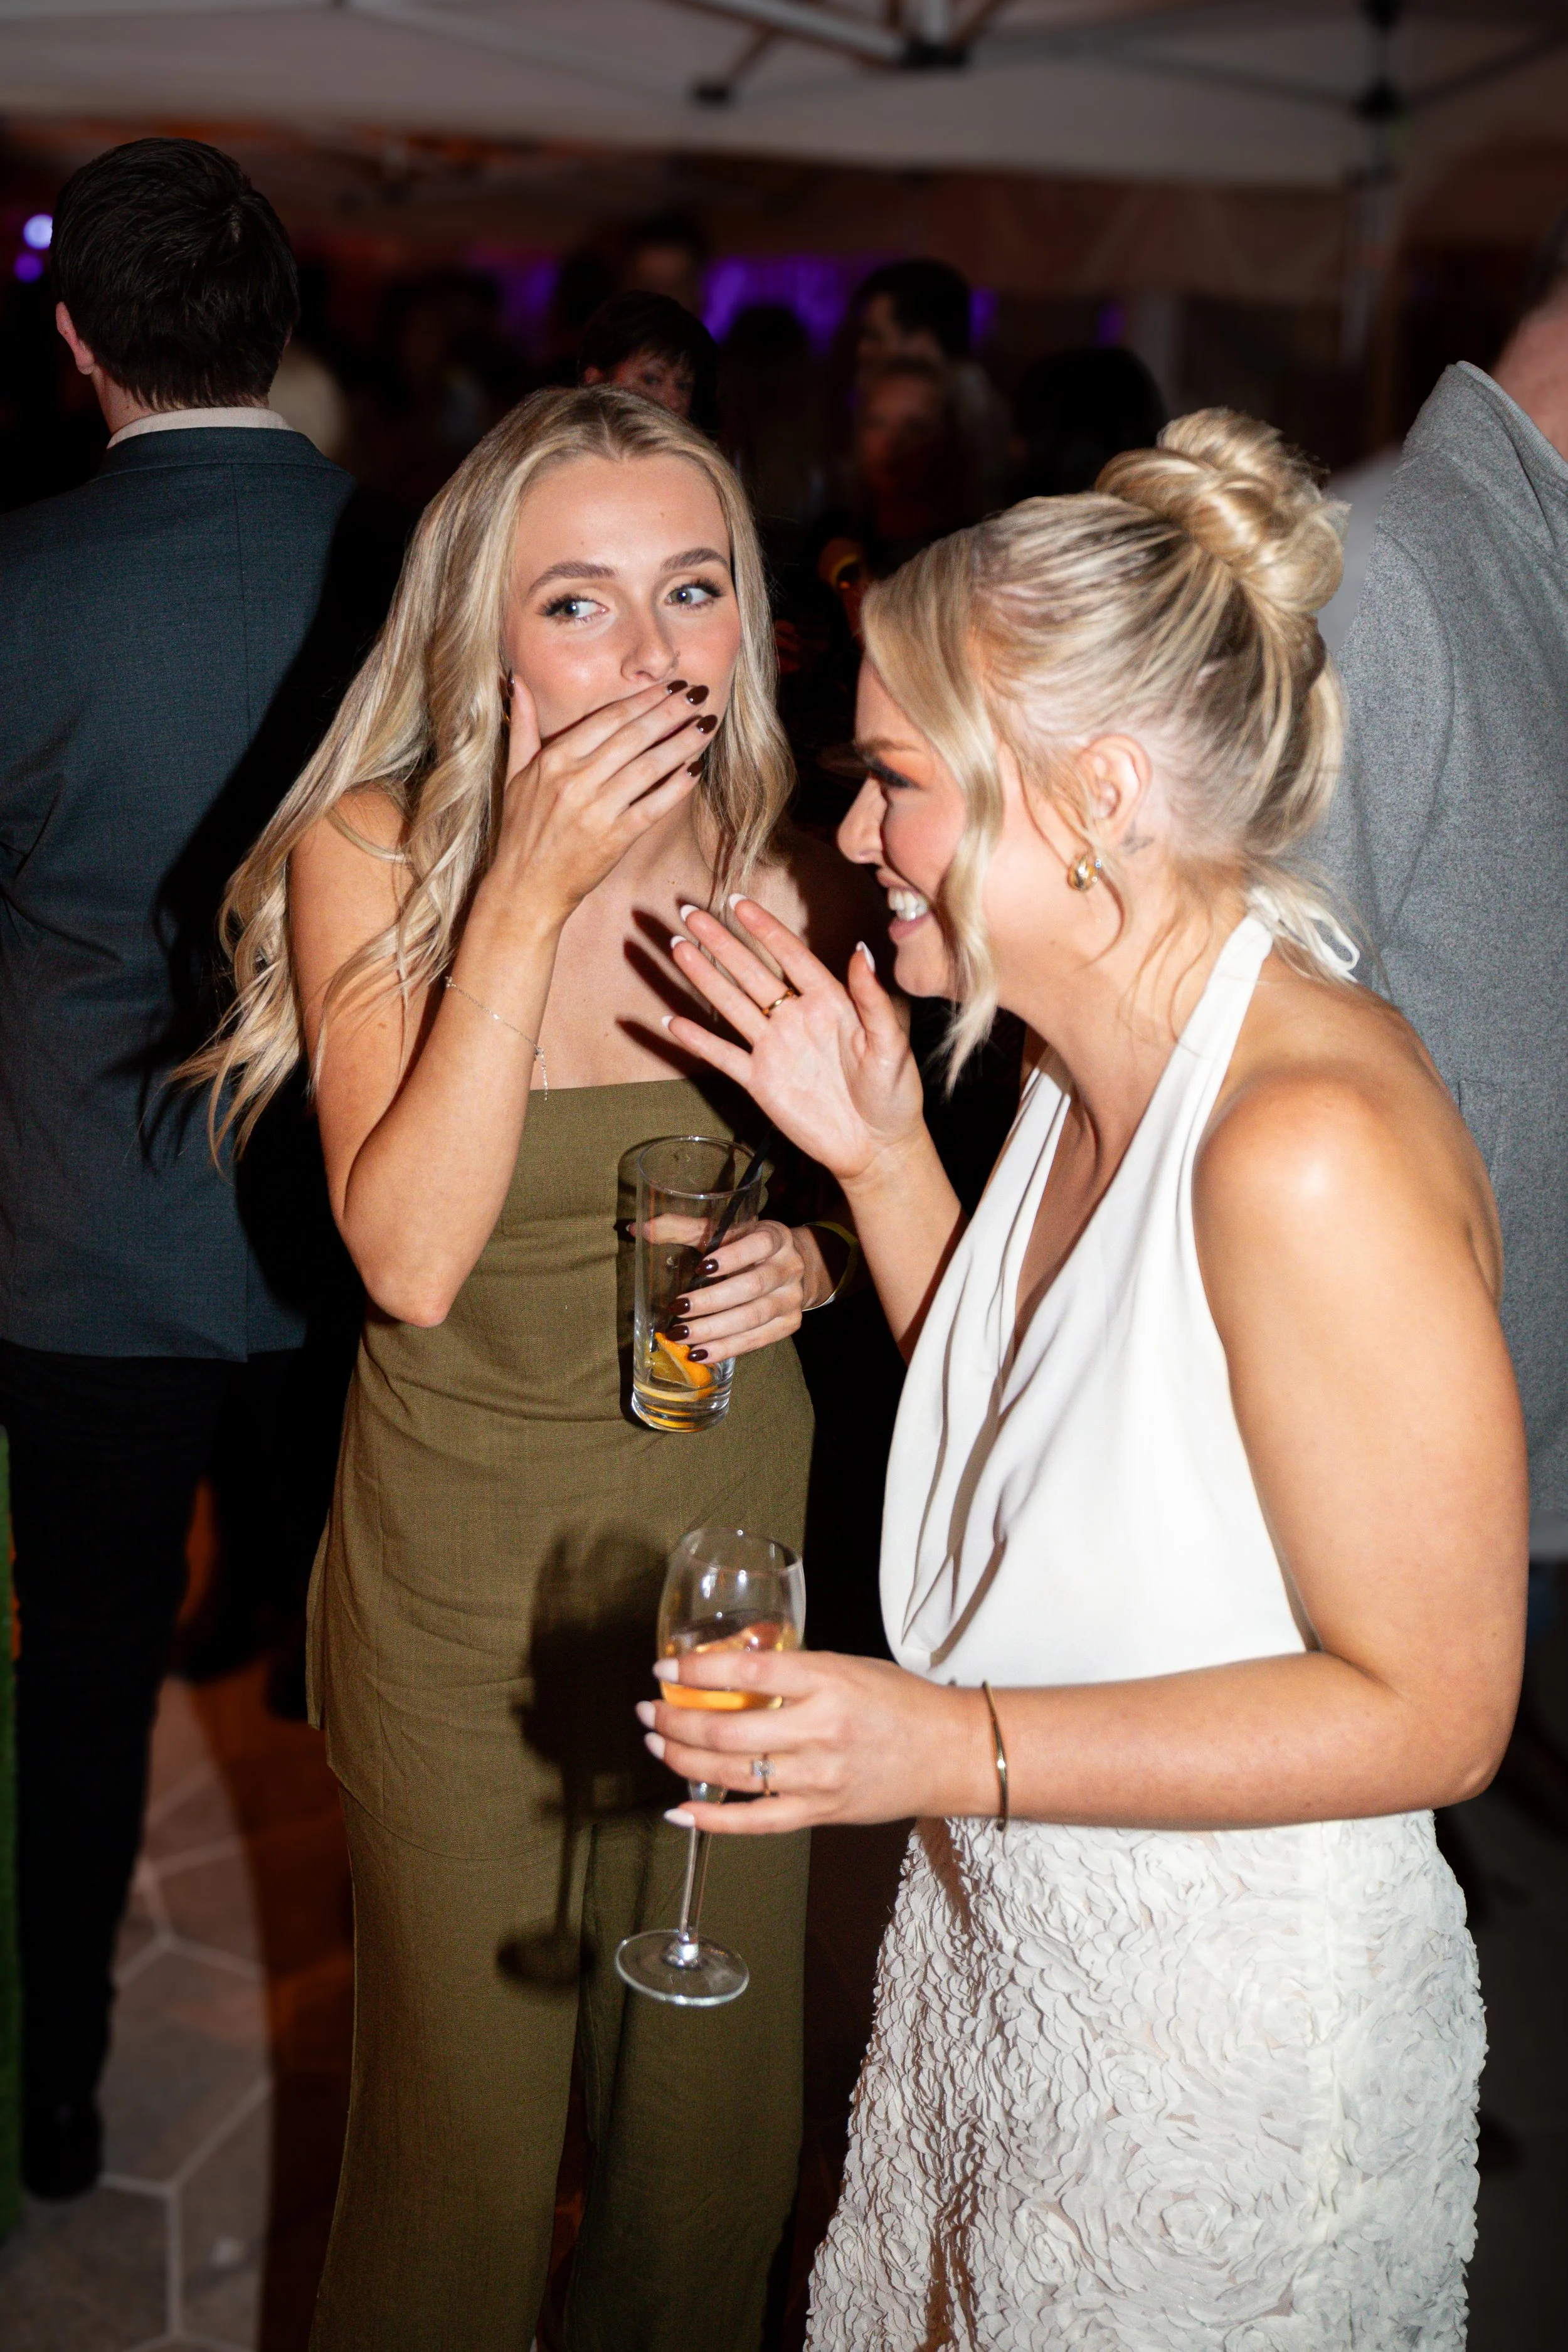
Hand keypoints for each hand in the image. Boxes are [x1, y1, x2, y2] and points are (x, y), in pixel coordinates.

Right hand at [489, 674, 713, 927]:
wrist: (526, 886)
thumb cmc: (521, 829)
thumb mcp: (514, 773)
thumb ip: (521, 725)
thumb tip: (516, 681)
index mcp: (554, 759)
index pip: (608, 719)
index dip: (643, 699)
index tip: (670, 686)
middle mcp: (576, 780)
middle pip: (634, 736)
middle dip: (670, 711)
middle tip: (699, 694)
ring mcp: (597, 810)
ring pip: (649, 767)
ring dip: (682, 743)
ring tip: (707, 725)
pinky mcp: (614, 838)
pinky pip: (653, 806)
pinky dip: (676, 787)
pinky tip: (696, 769)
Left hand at [636, 1645, 986, 1833]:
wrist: (950, 1751)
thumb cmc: (900, 1702)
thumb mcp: (847, 1666)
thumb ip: (793, 1671)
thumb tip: (733, 1671)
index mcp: (827, 1681)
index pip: (746, 1671)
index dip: (696, 1670)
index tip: (664, 1669)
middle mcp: (819, 1729)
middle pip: (727, 1727)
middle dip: (675, 1719)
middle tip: (649, 1710)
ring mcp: (818, 1777)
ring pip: (731, 1773)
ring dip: (683, 1758)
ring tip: (657, 1743)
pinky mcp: (820, 1812)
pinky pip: (755, 1821)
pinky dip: (712, 1819)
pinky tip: (680, 1809)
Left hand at [662, 1218, 821, 1362]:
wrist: (793, 1267)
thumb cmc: (747, 1246)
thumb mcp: (724, 1232)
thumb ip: (685, 1229)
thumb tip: (639, 1229)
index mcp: (774, 1237)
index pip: (759, 1245)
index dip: (732, 1257)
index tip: (701, 1269)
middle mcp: (789, 1267)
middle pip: (752, 1287)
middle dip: (712, 1301)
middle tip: (677, 1309)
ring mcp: (791, 1298)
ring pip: (753, 1317)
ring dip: (715, 1330)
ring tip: (682, 1336)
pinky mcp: (789, 1324)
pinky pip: (758, 1340)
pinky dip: (727, 1349)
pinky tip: (701, 1353)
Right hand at [667, 899, 925, 1188]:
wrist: (877, 1147)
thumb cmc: (895, 1095)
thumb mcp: (891, 1044)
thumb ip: (873, 1000)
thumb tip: (861, 950)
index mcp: (829, 1002)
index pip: (790, 956)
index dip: (764, 929)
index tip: (738, 902)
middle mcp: (796, 1018)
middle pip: (751, 972)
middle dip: (720, 942)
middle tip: (690, 913)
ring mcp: (774, 1049)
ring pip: (731, 1004)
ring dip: (704, 977)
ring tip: (677, 948)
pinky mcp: (760, 1082)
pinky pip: (723, 1056)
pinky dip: (698, 1040)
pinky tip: (671, 1022)